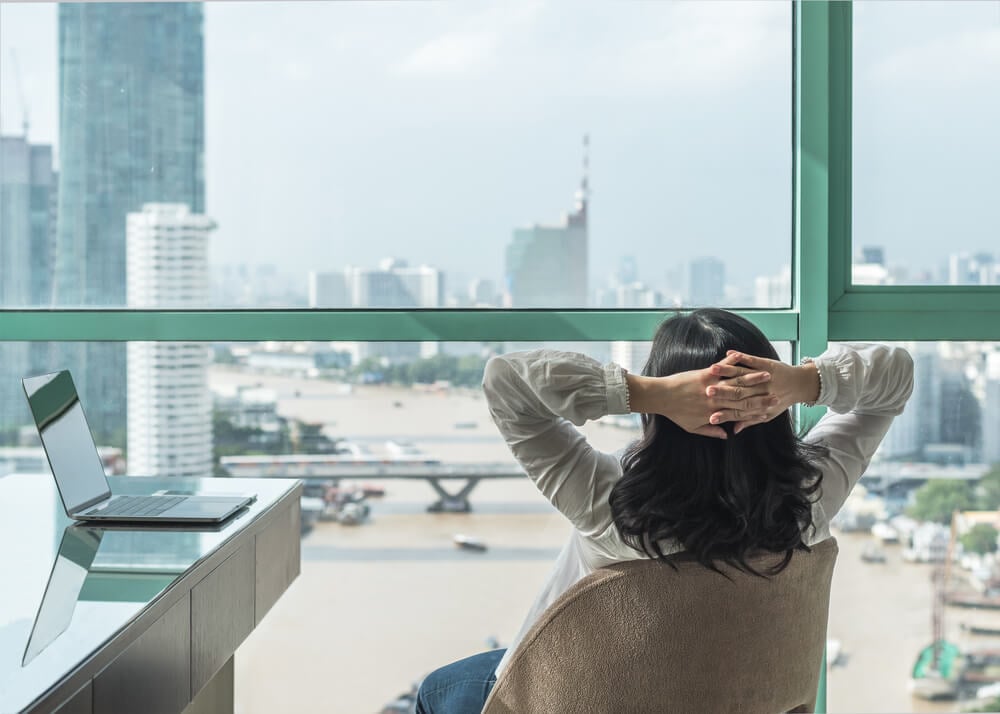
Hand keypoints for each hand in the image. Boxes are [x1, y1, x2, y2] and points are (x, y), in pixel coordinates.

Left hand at [626, 353, 773, 439]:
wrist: (660, 396)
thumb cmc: (675, 413)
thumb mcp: (692, 427)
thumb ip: (710, 431)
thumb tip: (727, 434)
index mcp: (715, 413)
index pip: (741, 412)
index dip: (757, 411)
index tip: (770, 409)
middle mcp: (716, 399)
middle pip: (743, 397)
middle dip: (762, 395)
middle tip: (777, 392)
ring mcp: (711, 385)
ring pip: (736, 382)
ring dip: (753, 377)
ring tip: (767, 374)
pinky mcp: (705, 374)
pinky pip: (722, 367)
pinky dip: (733, 362)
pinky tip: (743, 357)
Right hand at [711, 351, 820, 433]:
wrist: (801, 384)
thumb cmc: (781, 401)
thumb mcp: (767, 415)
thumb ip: (749, 421)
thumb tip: (734, 431)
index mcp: (759, 404)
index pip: (738, 411)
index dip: (725, 415)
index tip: (711, 417)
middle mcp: (761, 391)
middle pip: (737, 392)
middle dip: (722, 392)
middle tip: (706, 392)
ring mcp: (763, 377)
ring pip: (742, 374)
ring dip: (727, 371)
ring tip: (713, 369)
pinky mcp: (767, 364)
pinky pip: (752, 360)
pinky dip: (741, 357)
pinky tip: (729, 353)